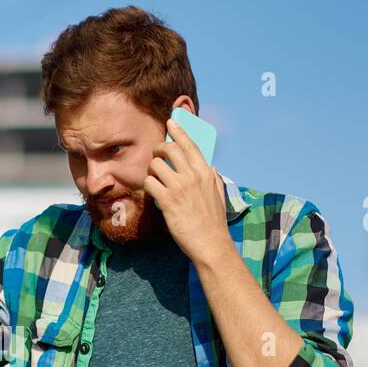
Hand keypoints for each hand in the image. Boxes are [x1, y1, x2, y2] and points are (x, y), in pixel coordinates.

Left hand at [144, 116, 230, 262]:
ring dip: (151, 170)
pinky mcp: (167, 201)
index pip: (190, 145)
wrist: (210, 244)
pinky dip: (148, 186)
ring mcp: (179, 188)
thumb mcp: (219, 195)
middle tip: (156, 156)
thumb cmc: (214, 223)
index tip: (171, 122)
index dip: (179, 131)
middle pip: (170, 149)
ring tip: (154, 179)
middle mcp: (193, 177)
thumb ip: (213, 178)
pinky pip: (150, 183)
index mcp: (206, 173)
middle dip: (159, 149)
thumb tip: (210, 165)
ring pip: (156, 165)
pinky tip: (152, 194)